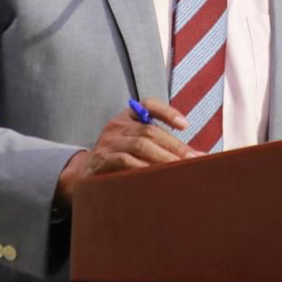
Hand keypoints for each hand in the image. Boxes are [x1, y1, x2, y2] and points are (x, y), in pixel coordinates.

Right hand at [53, 98, 198, 209]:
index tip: (185, 125)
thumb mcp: (136, 145)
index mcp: (128, 117)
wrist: (86, 175)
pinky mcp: (101, 160)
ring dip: (163, 158)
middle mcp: (117, 125)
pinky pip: (125, 162)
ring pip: (140, 145)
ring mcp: (108, 142)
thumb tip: (196, 156)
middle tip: (193, 160)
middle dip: (174, 146)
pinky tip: (156, 177)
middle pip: (150, 131)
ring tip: (180, 170)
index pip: (148, 105)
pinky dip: (143, 168)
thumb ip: (160, 145)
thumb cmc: (120, 159)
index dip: (167, 112)